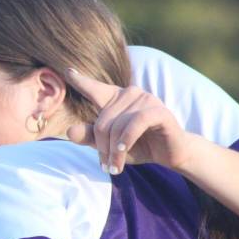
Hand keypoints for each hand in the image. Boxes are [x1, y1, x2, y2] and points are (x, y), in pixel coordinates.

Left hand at [64, 69, 192, 173]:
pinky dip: (126, 139)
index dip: (80, 80)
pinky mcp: (158, 111)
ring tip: (115, 167)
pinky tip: (123, 151)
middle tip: (106, 166)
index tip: (67, 71)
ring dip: (114, 150)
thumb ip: (89, 137)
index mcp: (116, 99)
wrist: (171, 154)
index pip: (94, 88)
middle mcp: (130, 94)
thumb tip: (69, 131)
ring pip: (117, 125)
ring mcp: (145, 99)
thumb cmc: (139, 146)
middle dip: (102, 147)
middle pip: (102, 121)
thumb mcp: (110, 145)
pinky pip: (135, 123)